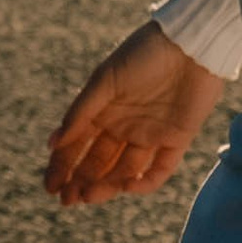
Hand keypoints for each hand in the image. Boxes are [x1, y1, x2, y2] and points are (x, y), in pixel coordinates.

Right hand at [45, 21, 222, 208]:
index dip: (62, 166)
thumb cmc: (143, 53)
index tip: (50, 187)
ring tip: (88, 196)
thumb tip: (53, 143)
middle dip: (80, 182)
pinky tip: (129, 187)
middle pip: (98, 162)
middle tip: (67, 200)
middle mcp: (124, 125)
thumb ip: (81, 111)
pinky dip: (146, 182)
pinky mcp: (177, 138)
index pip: (77, 144)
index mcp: (103, 110)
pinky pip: (161, 168)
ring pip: (124, 170)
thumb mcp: (105, 80)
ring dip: (106, 185)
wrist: (191, 42)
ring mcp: (150, 134)